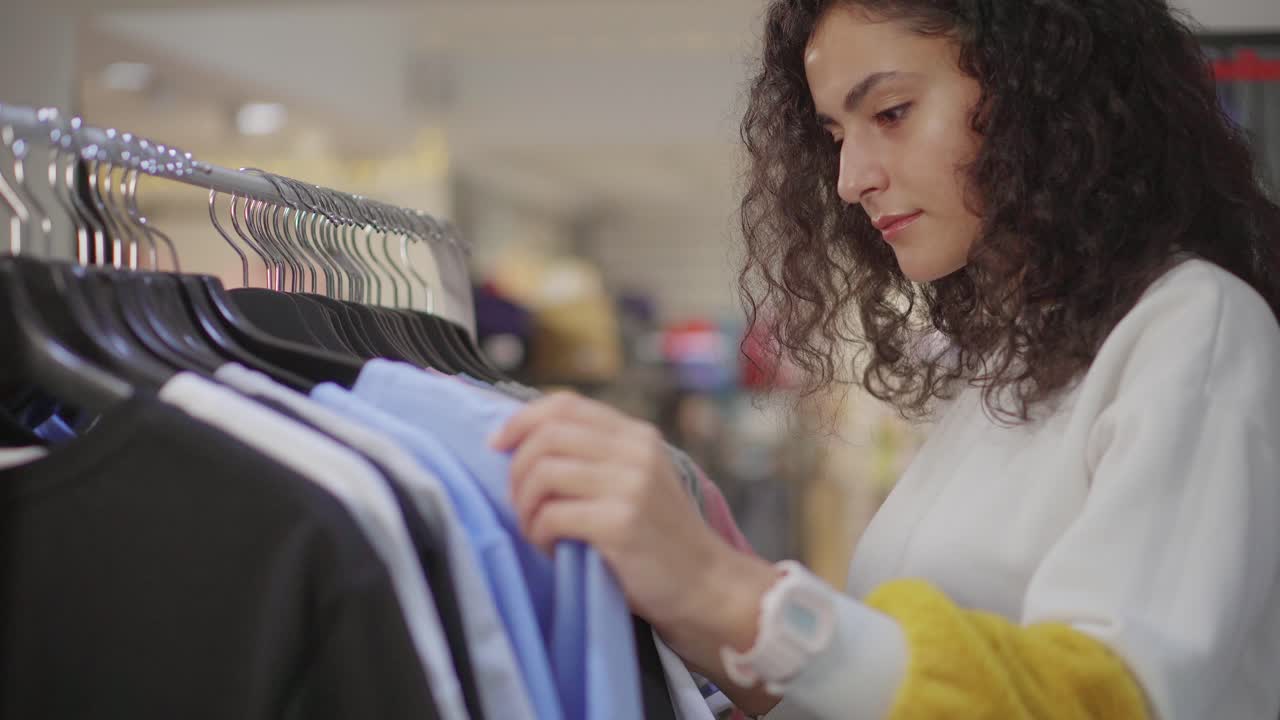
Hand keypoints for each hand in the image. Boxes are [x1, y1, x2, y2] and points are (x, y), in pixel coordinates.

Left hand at [490, 391, 779, 676]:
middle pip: (547, 435)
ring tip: (538, 529)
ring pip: (543, 471)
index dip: (521, 420)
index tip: (497, 445)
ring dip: (526, 505)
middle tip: (520, 503)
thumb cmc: (660, 540)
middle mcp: (635, 451)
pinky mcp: (620, 522)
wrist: (706, 584)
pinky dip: (539, 533)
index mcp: (636, 435)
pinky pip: (552, 515)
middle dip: (517, 469)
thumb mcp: (636, 481)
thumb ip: (596, 457)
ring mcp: (630, 485)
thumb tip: (522, 445)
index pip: (565, 404)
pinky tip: (552, 548)